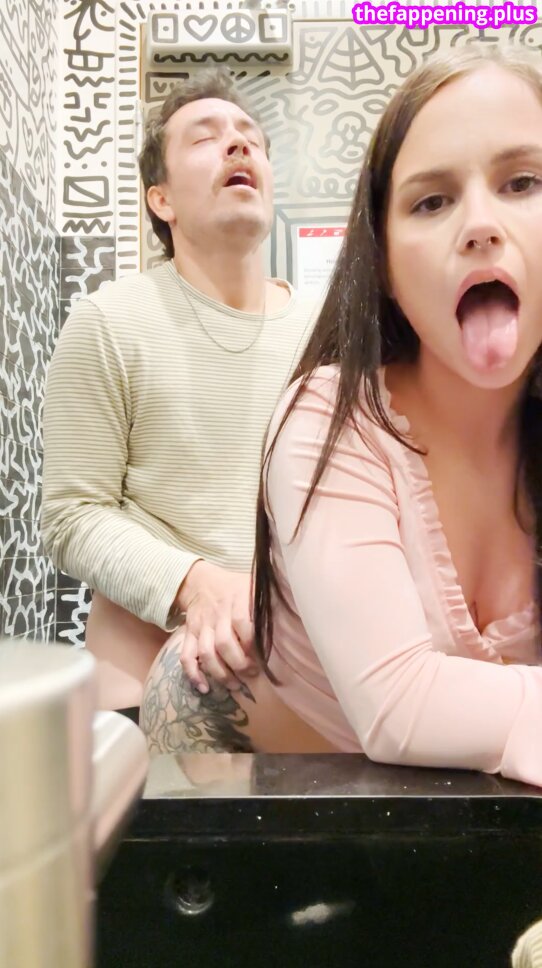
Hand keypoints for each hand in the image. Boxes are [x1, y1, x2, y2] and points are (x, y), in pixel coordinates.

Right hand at [170, 561, 256, 692]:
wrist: (201, 583)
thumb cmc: (235, 588)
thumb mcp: (254, 587)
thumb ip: (267, 602)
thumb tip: (291, 620)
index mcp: (236, 600)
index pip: (243, 623)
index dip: (253, 644)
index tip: (263, 657)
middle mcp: (217, 614)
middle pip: (224, 643)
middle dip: (239, 664)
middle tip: (252, 674)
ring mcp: (201, 626)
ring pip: (206, 653)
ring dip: (220, 673)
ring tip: (235, 684)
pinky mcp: (189, 635)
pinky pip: (186, 656)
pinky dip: (193, 674)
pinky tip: (205, 688)